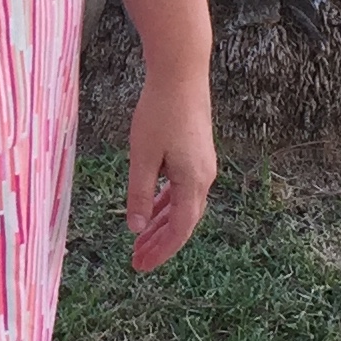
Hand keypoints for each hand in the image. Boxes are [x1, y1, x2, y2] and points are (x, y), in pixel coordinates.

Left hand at [124, 71, 215, 272]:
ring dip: (162, 226)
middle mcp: (203, 178)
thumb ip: (140, 193)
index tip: (142, 266)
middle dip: (160, 244)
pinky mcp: (196, 155)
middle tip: (137, 262)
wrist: (181, 74)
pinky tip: (151, 212)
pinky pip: (182, 190)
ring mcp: (202, 166)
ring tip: (140, 242)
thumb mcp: (143, 155)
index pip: (179, 229)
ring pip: (183, 207)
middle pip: (183, 222)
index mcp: (192, 181)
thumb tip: (136, 228)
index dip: (161, 251)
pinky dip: (166, 205)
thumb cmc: (160, 112)